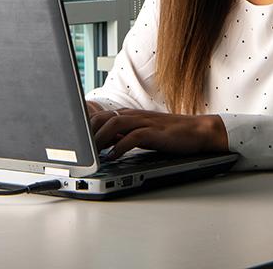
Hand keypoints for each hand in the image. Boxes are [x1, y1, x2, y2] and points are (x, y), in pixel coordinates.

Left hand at [90, 108, 227, 158]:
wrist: (198, 131)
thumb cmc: (170, 134)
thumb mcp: (142, 132)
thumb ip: (123, 135)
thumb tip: (102, 144)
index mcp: (129, 114)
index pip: (100, 115)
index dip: (85, 126)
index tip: (74, 141)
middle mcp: (134, 115)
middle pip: (102, 117)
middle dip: (88, 133)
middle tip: (81, 151)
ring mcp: (145, 122)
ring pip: (114, 123)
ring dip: (100, 139)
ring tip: (92, 154)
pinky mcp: (155, 132)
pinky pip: (132, 137)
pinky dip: (119, 147)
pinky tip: (112, 157)